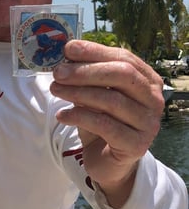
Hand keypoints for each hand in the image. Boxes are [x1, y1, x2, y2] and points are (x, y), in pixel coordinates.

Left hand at [50, 39, 164, 207]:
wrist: (108, 160)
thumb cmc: (102, 120)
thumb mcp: (94, 93)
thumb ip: (87, 74)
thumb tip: (66, 54)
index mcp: (147, 80)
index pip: (123, 58)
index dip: (95, 51)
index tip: (68, 49)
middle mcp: (153, 99)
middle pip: (121, 75)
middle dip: (85, 71)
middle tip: (58, 72)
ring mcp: (148, 123)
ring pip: (111, 100)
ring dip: (77, 93)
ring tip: (55, 89)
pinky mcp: (136, 145)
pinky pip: (104, 125)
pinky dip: (79, 117)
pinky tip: (61, 115)